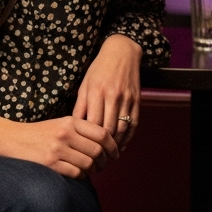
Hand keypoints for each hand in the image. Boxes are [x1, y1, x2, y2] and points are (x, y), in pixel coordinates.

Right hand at [0, 115, 117, 177]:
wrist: (10, 139)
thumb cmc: (39, 133)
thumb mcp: (60, 124)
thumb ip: (81, 131)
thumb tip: (105, 146)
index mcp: (70, 121)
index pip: (102, 133)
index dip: (113, 146)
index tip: (115, 154)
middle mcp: (65, 134)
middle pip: (97, 151)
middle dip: (104, 161)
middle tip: (103, 166)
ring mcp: (57, 149)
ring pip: (88, 164)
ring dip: (93, 171)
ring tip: (90, 171)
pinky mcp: (50, 164)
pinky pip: (76, 174)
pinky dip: (81, 176)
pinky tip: (78, 174)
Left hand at [74, 34, 142, 150]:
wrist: (122, 52)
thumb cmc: (99, 69)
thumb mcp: (85, 85)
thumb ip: (80, 107)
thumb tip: (75, 129)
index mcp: (96, 92)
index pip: (92, 125)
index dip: (88, 141)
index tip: (84, 151)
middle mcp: (112, 96)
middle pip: (108, 130)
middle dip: (102, 147)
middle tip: (96, 159)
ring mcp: (127, 99)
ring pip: (122, 130)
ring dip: (115, 145)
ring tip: (107, 155)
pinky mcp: (137, 100)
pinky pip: (134, 124)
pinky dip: (128, 138)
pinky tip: (121, 145)